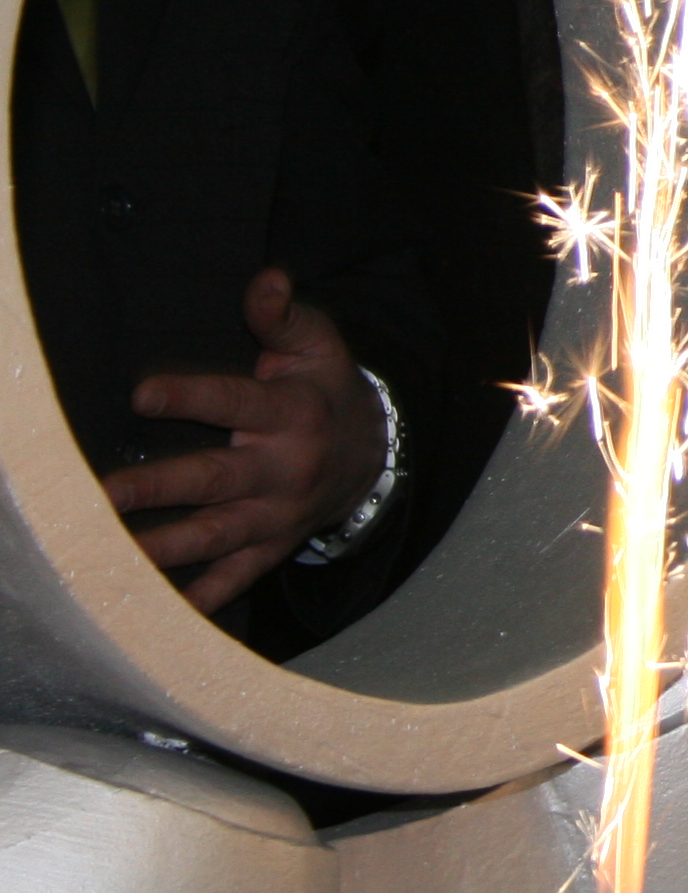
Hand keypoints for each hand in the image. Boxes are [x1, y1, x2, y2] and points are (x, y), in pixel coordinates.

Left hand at [99, 268, 385, 613]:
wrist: (376, 454)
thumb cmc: (328, 390)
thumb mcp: (317, 345)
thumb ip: (283, 316)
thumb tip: (266, 279)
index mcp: (292, 414)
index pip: (236, 403)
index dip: (190, 398)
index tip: (141, 394)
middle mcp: (284, 469)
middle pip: (215, 480)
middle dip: (160, 489)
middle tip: (105, 494)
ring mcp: (278, 515)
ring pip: (217, 535)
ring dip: (165, 548)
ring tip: (114, 554)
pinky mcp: (272, 547)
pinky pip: (236, 578)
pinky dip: (203, 600)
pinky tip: (162, 614)